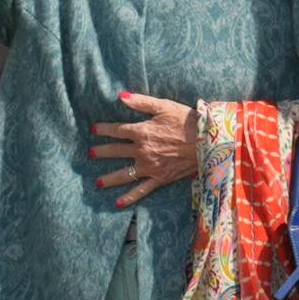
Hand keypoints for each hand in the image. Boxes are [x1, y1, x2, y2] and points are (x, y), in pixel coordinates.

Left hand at [90, 92, 197, 207]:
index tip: (94, 130)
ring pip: (124, 174)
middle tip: (90, 154)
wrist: (207, 141)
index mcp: (141, 132)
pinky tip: (118, 203)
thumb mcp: (164, 106)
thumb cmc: (187, 121)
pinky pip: (141, 190)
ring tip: (97, 182)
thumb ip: (141, 102)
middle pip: (116, 151)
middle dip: (101, 152)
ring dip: (109, 178)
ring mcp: (150, 167)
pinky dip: (129, 197)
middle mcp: (142, 151)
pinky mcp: (160, 178)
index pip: (116, 130)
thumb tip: (120, 96)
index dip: (103, 129)